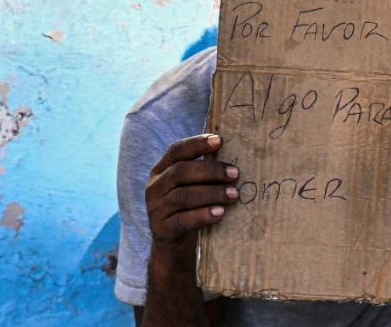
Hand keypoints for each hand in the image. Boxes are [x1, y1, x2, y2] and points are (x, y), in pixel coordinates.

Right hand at [145, 134, 238, 259]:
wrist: (173, 249)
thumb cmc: (190, 210)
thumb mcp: (192, 188)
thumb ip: (205, 174)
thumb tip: (235, 160)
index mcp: (161, 170)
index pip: (176, 150)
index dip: (197, 144)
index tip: (220, 140)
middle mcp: (154, 187)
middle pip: (180, 172)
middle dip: (210, 171)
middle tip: (235, 174)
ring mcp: (155, 209)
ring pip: (183, 196)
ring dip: (212, 193)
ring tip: (234, 194)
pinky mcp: (162, 231)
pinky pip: (183, 220)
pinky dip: (203, 215)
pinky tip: (220, 213)